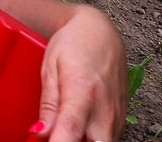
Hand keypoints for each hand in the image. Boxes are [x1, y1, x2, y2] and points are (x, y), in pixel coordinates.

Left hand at [31, 5, 127, 141]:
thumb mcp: (50, 68)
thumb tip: (40, 133)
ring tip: (63, 128)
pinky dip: (91, 138)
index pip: (70, 130)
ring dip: (82, 141)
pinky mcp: (122, 121)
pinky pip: (107, 140)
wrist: (100, 31)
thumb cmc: (73, 44)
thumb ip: (47, 104)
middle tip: (54, 134)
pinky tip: (78, 128)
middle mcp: (104, 110)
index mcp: (82, 92)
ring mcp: (117, 117)